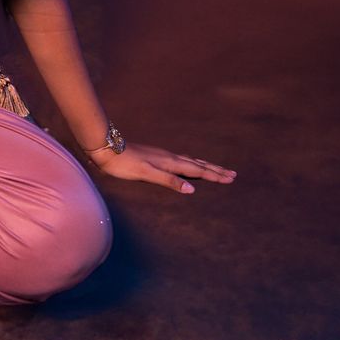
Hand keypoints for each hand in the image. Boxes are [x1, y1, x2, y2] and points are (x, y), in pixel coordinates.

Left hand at [89, 141, 234, 193]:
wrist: (106, 149)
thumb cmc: (124, 164)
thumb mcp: (147, 174)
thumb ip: (169, 181)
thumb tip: (192, 189)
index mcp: (170, 162)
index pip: (198, 170)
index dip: (214, 175)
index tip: (231, 179)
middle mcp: (169, 158)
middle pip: (197, 164)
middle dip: (215, 170)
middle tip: (232, 174)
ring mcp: (163, 156)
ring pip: (190, 161)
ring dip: (204, 166)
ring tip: (216, 169)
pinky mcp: (156, 157)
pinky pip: (181, 161)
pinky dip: (191, 164)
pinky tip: (187, 166)